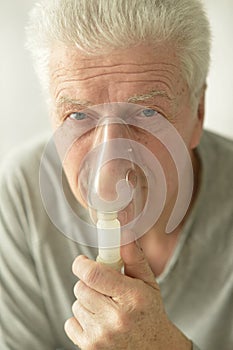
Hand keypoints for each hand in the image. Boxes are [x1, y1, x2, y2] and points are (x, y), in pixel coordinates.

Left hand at [65, 241, 191, 349]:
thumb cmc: (150, 314)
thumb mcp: (148, 284)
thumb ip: (134, 258)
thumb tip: (124, 234)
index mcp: (132, 297)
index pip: (93, 274)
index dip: (82, 264)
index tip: (82, 261)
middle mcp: (115, 318)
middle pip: (81, 287)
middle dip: (89, 283)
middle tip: (104, 288)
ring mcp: (101, 336)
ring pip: (76, 304)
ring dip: (86, 302)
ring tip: (105, 308)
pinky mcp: (89, 349)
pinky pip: (70, 323)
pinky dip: (81, 320)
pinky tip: (98, 323)